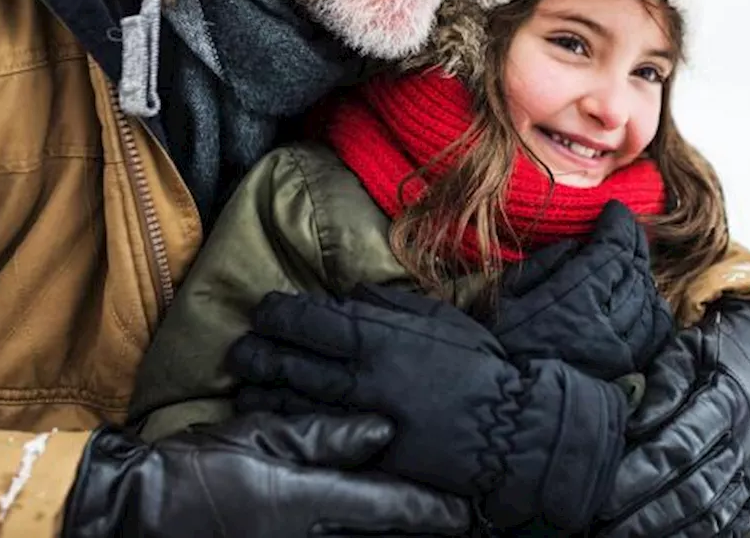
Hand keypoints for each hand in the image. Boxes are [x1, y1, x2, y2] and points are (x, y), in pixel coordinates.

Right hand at [61, 412, 470, 536]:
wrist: (136, 510)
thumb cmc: (197, 466)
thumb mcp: (260, 438)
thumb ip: (325, 436)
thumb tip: (383, 430)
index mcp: (308, 501)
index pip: (385, 506)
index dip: (430, 510)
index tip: (468, 513)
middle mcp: (306, 536)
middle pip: (378, 536)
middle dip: (420, 530)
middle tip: (461, 522)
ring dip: (389, 533)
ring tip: (427, 526)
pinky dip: (351, 534)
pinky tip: (363, 527)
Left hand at [229, 285, 628, 530]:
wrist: (509, 427)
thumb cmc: (480, 366)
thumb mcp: (439, 319)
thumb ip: (391, 306)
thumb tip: (351, 295)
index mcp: (379, 338)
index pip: (312, 321)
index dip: (280, 314)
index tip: (265, 309)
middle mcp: (362, 377)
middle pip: (292, 362)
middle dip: (259, 351)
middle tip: (240, 347)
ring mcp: (360, 419)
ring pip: (294, 402)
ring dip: (263, 390)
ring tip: (245, 383)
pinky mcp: (366, 454)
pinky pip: (314, 439)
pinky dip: (287, 427)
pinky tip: (269, 421)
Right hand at [493, 200, 673, 379]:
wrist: (502, 412)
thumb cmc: (493, 349)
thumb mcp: (503, 298)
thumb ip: (542, 266)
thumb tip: (575, 247)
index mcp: (572, 303)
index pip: (613, 252)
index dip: (619, 224)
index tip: (615, 209)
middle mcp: (604, 328)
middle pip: (635, 271)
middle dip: (631, 243)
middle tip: (622, 228)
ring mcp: (620, 354)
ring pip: (649, 299)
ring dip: (642, 273)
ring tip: (629, 258)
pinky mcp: (625, 373)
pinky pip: (655, 332)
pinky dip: (654, 307)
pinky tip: (643, 296)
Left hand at [592, 301, 749, 537]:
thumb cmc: (718, 353)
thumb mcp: (689, 348)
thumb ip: (663, 383)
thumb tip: (633, 422)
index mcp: (729, 400)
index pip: (679, 446)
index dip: (640, 474)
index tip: (602, 496)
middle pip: (694, 489)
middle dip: (645, 515)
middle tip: (602, 528)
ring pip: (712, 514)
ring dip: (666, 532)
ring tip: (621, 537)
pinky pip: (730, 524)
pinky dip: (695, 536)